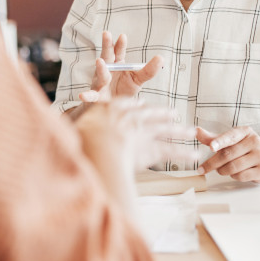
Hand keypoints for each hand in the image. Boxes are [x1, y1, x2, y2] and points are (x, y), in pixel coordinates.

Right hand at [76, 99, 196, 172]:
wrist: (99, 143)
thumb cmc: (84, 134)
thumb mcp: (78, 125)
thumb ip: (78, 124)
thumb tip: (65, 122)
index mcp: (114, 107)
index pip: (130, 105)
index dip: (138, 107)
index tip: (144, 107)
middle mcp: (132, 116)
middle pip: (152, 114)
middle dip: (164, 114)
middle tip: (174, 113)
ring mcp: (144, 131)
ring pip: (167, 129)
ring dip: (181, 131)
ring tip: (192, 131)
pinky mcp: (153, 148)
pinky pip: (172, 151)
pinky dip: (185, 153)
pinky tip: (194, 155)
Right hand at [79, 31, 161, 102]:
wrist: (114, 110)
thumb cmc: (124, 90)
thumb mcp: (138, 79)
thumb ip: (149, 70)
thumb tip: (161, 58)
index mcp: (117, 65)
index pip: (118, 52)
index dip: (120, 44)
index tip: (123, 36)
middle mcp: (106, 71)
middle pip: (106, 56)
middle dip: (106, 45)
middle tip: (106, 33)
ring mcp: (100, 83)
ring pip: (100, 75)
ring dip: (100, 68)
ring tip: (100, 61)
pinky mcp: (96, 97)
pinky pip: (91, 96)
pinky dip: (86, 96)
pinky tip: (82, 95)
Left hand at [196, 126, 259, 182]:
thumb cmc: (245, 148)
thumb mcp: (230, 140)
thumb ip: (213, 138)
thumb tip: (196, 131)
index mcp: (245, 131)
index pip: (230, 136)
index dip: (220, 141)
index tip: (211, 146)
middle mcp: (255, 142)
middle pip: (228, 154)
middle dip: (213, 163)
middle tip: (203, 168)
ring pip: (234, 167)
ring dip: (223, 170)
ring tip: (221, 169)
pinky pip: (242, 176)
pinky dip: (234, 176)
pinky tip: (234, 173)